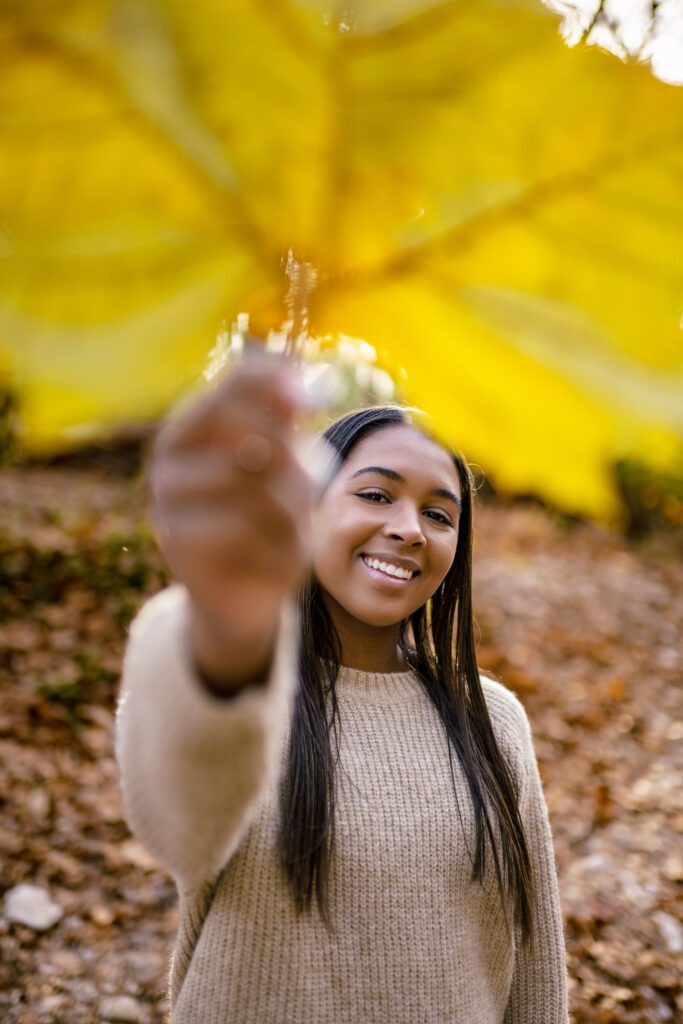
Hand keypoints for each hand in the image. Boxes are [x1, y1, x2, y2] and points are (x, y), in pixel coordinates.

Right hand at [150, 354, 313, 692]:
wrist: (243, 595)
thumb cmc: (264, 518)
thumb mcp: (281, 465)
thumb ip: (283, 419)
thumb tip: (294, 378)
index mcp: (190, 429)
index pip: (233, 385)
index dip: (276, 385)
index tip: (308, 402)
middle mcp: (168, 464)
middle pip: (256, 439)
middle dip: (294, 465)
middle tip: (303, 487)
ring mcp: (168, 507)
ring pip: (258, 491)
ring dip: (293, 511)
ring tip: (290, 525)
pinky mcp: (181, 552)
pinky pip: (253, 537)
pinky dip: (280, 549)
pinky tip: (273, 556)